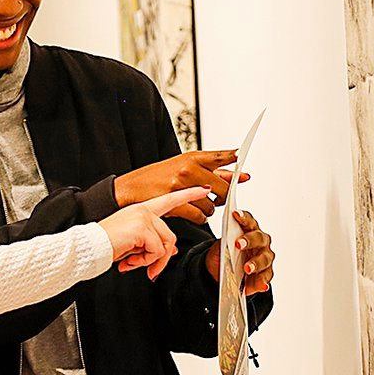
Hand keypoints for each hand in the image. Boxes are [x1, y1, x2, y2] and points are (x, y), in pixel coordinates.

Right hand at [99, 187, 209, 278]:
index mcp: (142, 210)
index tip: (204, 189)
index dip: (189, 194)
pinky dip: (144, 261)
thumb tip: (170, 252)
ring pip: (165, 245)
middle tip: (148, 269)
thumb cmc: (106, 244)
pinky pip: (156, 251)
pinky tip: (129, 260)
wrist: (89, 247)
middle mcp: (144, 210)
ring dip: (150, 261)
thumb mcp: (134, 243)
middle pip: (170, 236)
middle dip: (161, 258)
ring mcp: (143, 217)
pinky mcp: (142, 228)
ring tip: (132, 262)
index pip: (170, 199)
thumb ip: (153, 242)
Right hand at [115, 150, 245, 222]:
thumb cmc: (158, 177)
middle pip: (222, 187)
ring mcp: (182, 185)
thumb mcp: (184, 167)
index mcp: (192, 158)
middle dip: (222, 197)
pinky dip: (200, 218)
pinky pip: (199, 215)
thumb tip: (240, 174)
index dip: (233, 158)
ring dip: (209, 210)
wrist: (132, 188)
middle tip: (216, 198)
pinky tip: (195, 214)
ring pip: (211, 205)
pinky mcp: (176, 202)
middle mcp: (188, 169)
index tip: (241, 160)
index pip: (220, 156)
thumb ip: (214, 171)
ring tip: (198, 205)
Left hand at [205, 210, 275, 295]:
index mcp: (249, 229)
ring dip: (256, 263)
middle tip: (238, 244)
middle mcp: (261, 241)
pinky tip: (261, 285)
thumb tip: (225, 247)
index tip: (235, 214)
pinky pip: (266, 277)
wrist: (223, 272)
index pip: (248, 221)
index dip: (243, 217)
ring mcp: (265, 257)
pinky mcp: (266, 274)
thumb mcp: (219, 248)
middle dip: (249, 240)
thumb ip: (223, 245)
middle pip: (258, 238)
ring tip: (247, 268)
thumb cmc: (225, 253)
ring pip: (264, 259)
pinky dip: (263, 282)